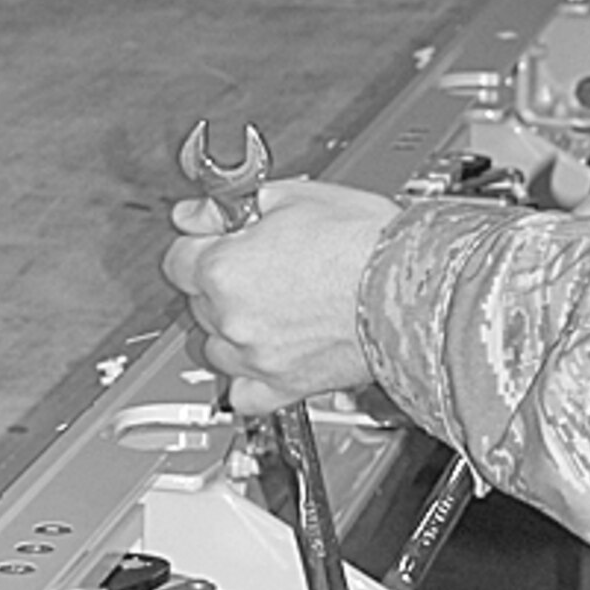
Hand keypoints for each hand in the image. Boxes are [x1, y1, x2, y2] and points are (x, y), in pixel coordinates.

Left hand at [161, 177, 398, 415]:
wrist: (411, 288)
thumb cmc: (366, 243)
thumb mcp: (297, 196)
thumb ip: (231, 204)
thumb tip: (197, 212)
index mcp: (225, 268)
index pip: (177, 257)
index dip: (203, 240)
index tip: (220, 237)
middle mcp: (231, 318)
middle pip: (197, 301)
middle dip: (222, 281)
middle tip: (262, 263)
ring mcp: (255, 358)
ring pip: (216, 346)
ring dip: (233, 326)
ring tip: (274, 305)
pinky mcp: (284, 387)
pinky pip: (243, 393)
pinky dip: (250, 375)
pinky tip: (270, 352)